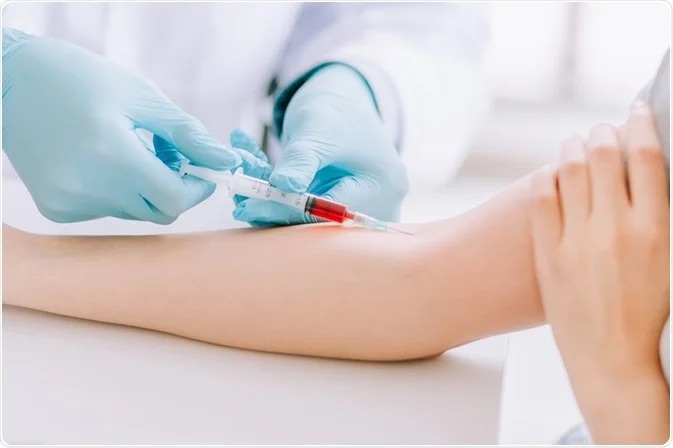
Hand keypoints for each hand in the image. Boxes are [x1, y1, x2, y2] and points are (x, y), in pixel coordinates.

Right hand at [2, 29, 241, 223]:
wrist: (10, 82)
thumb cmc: (81, 79)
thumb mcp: (142, 97)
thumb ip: (187, 134)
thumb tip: (226, 161)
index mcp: (111, 154)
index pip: (174, 199)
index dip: (197, 187)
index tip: (203, 169)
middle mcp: (86, 186)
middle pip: (158, 211)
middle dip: (175, 186)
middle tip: (166, 152)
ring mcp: (67, 202)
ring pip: (134, 211)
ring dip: (145, 187)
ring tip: (129, 148)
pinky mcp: (56, 209)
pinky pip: (107, 210)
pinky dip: (116, 191)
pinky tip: (100, 160)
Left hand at [233, 64, 407, 224]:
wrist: (345, 101)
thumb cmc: (336, 110)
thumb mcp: (317, 130)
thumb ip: (300, 160)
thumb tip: (280, 187)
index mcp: (382, 187)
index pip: (328, 213)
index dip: (285, 211)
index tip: (247, 206)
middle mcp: (377, 205)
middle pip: (316, 221)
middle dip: (272, 205)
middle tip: (237, 196)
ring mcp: (358, 210)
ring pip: (303, 217)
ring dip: (269, 198)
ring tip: (241, 172)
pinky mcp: (336, 210)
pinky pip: (301, 209)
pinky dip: (275, 193)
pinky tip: (250, 169)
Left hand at [530, 103, 668, 442]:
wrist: (612, 361)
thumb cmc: (648, 315)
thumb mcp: (668, 261)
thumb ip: (655, 215)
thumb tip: (644, 173)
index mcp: (656, 229)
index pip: (647, 155)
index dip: (640, 123)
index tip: (635, 111)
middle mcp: (616, 229)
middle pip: (604, 153)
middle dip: (602, 132)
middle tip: (600, 131)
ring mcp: (577, 241)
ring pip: (569, 169)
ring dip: (572, 149)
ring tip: (574, 148)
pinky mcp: (548, 255)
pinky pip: (542, 198)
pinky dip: (547, 177)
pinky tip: (552, 176)